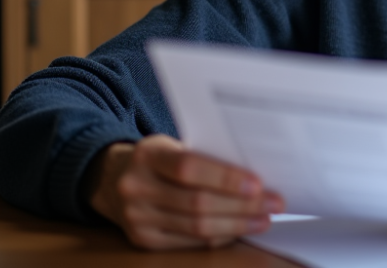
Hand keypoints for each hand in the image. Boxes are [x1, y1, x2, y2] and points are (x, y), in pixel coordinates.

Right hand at [85, 134, 284, 249]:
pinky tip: (238, 230)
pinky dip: (218, 237)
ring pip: (196, 228)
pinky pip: (189, 242)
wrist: (112, 177)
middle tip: (274, 203)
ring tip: (263, 219)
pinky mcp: (142, 240)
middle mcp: (137, 187)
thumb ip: (205, 156)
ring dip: (237, 225)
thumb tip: (255, 174)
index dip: (226, 178)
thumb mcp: (173, 144)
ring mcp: (137, 218)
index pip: (190, 168)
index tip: (259, 183)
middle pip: (197, 203)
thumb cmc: (158, 157)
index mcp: (147, 155)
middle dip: (242, 206)